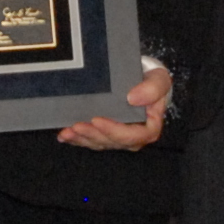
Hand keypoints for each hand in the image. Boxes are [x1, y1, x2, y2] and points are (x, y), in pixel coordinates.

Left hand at [57, 63, 172, 150]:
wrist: (141, 80)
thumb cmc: (151, 82)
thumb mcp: (159, 80)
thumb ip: (152, 89)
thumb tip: (133, 99)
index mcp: (148, 129)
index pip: (131, 136)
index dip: (113, 130)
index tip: (97, 120)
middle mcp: (133, 137)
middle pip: (111, 141)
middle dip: (92, 135)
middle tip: (77, 125)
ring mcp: (118, 137)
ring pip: (99, 143)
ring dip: (82, 138)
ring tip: (68, 131)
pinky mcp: (106, 135)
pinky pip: (91, 140)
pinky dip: (77, 139)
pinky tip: (65, 136)